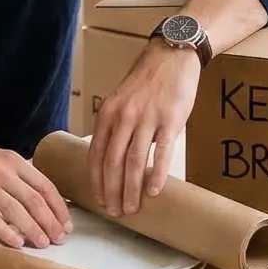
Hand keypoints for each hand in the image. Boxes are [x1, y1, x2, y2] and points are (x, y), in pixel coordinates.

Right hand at [0, 131, 71, 249]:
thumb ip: (19, 175)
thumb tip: (43, 199)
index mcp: (12, 160)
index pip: (45, 186)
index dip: (59, 208)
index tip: (67, 224)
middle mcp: (1, 172)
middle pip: (34, 201)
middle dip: (50, 223)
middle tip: (59, 239)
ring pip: (16, 212)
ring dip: (33, 230)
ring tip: (43, 243)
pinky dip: (6, 233)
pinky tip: (17, 243)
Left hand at [89, 43, 201, 214]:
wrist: (172, 56)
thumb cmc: (147, 82)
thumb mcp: (121, 101)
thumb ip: (115, 127)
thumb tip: (111, 159)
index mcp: (107, 114)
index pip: (96, 154)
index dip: (96, 181)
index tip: (98, 200)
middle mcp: (123, 117)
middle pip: (112, 162)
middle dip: (111, 191)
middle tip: (115, 212)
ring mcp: (146, 118)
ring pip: (134, 161)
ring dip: (131, 189)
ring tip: (132, 207)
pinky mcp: (170, 120)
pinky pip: (161, 152)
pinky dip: (156, 174)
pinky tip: (154, 191)